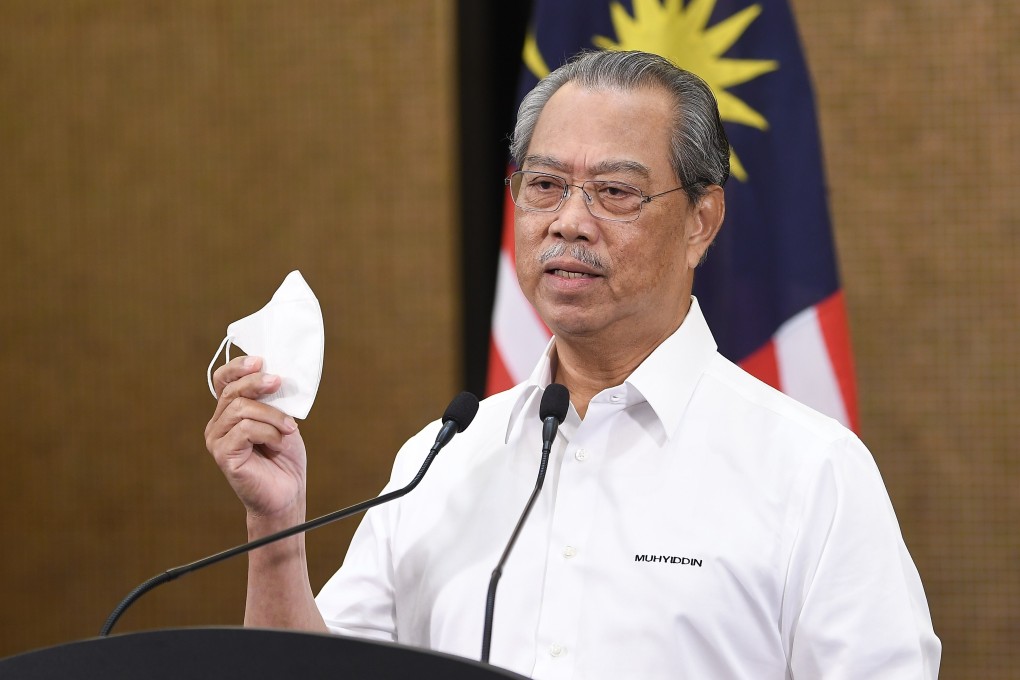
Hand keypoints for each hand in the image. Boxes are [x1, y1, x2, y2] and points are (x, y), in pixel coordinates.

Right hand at [205, 356, 307, 522]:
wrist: (287, 491)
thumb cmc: (284, 456)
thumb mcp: (282, 418)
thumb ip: (272, 399)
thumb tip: (274, 374)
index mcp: (230, 411)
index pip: (223, 380)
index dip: (238, 367)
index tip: (260, 361)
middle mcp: (218, 423)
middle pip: (232, 391)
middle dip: (258, 383)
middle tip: (279, 382)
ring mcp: (217, 439)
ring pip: (241, 409)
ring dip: (272, 416)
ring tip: (289, 429)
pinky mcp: (222, 454)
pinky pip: (244, 430)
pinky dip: (269, 432)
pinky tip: (279, 443)